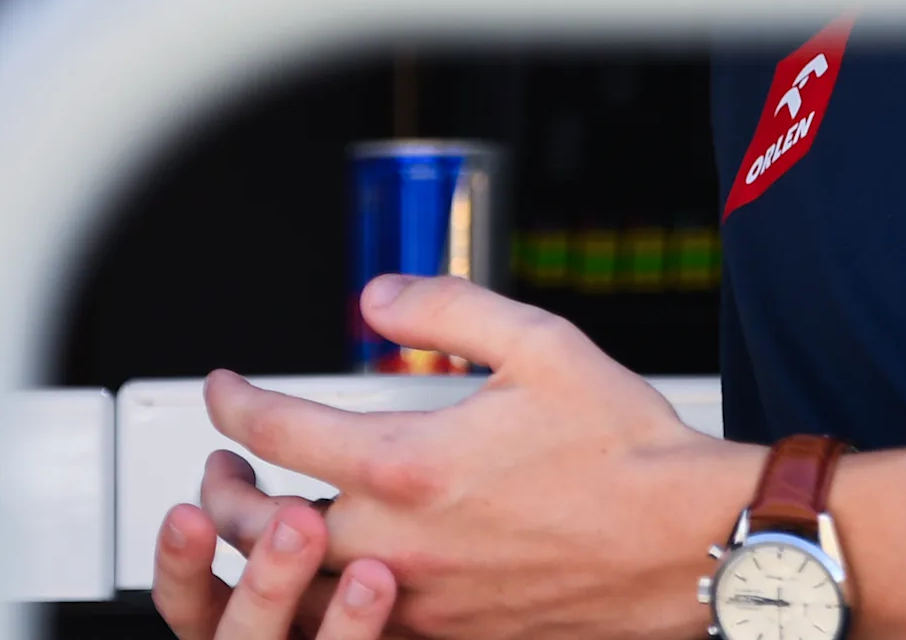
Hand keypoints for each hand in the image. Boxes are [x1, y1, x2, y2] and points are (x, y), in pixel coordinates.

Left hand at [197, 274, 761, 639]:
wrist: (687, 542)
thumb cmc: (627, 449)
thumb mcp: (543, 345)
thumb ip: (448, 309)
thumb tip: (376, 299)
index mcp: (409, 464)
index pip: (278, 431)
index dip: (234, 402)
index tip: (223, 388)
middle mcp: (399, 542)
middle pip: (261, 527)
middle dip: (222, 492)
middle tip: (218, 468)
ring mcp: (419, 600)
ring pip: (297, 593)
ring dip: (260, 557)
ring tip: (261, 526)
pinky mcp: (448, 635)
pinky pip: (359, 630)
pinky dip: (326, 603)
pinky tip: (332, 577)